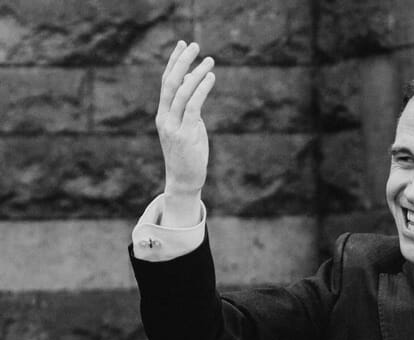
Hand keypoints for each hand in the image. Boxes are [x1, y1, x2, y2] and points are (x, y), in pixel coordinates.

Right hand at [156, 41, 214, 203]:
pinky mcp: (184, 134)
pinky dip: (201, 89)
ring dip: (195, 74)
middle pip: (169, 82)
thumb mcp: (189, 128)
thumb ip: (190, 111)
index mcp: (163, 114)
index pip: (165, 82)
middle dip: (181, 61)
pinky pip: (192, 107)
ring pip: (181, 92)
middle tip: (193, 44)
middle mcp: (164, 117)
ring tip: (209, 60)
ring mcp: (172, 126)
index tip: (182, 45)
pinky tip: (210, 78)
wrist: (184, 181)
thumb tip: (196, 90)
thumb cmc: (189, 155)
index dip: (173, 62)